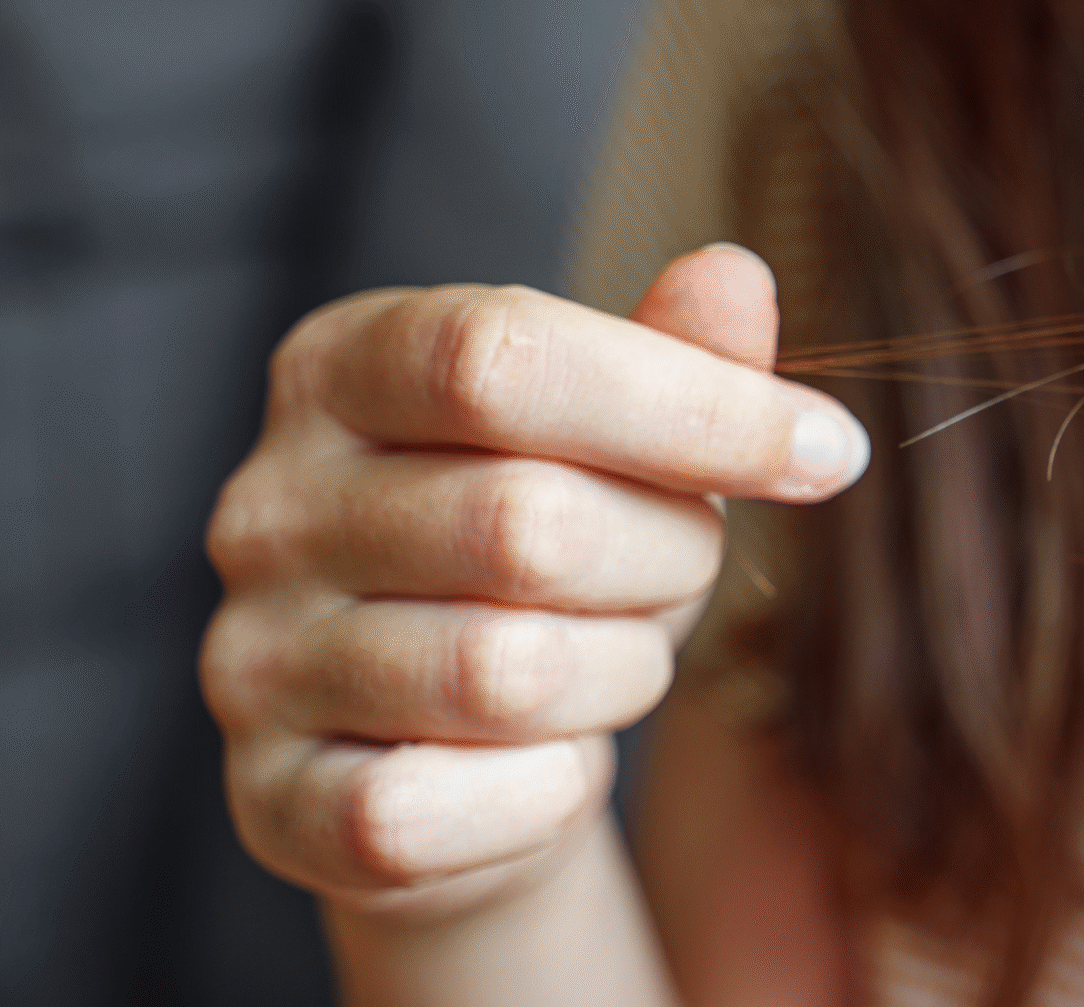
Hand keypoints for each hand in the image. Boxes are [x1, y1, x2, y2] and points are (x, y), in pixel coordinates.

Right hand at [201, 246, 865, 922]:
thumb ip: (680, 357)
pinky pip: (434, 807)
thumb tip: (735, 276)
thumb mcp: (628, 443)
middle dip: (669, 557)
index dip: (689, 406)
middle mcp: (269, 503)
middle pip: (525, 521)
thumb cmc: (556, 562)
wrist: (463, 758)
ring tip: (612, 661)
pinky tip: (550, 763)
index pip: (505, 358)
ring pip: (503, 673)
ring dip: (619, 675)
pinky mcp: (272, 801)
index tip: (830, 452)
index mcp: (342, 366)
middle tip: (684, 571)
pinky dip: (544, 791)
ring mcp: (253, 657)